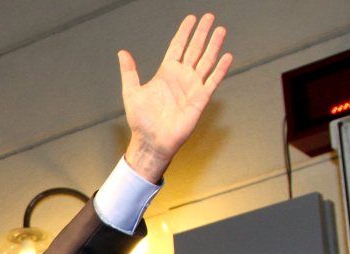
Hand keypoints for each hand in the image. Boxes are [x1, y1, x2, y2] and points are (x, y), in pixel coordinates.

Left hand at [118, 13, 232, 182]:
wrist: (151, 140)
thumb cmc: (141, 120)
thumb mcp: (131, 92)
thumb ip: (129, 72)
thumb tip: (122, 53)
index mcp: (166, 73)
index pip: (177, 47)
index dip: (184, 32)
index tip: (191, 18)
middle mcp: (181, 77)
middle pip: (194, 49)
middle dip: (201, 33)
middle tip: (209, 16)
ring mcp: (192, 87)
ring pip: (206, 61)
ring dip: (214, 45)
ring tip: (220, 30)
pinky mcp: (200, 99)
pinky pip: (212, 81)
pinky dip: (220, 69)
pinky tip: (227, 56)